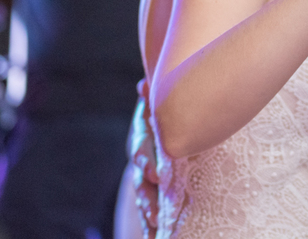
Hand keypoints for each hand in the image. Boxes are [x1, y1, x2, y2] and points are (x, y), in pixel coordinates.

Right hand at [129, 79, 159, 237]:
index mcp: (144, 138)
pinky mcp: (154, 191)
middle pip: (141, 182)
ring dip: (150, 215)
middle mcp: (142, 161)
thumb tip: (143, 85)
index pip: (142, 151)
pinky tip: (155, 237)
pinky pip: (151, 210)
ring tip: (156, 231)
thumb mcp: (160, 102)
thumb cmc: (167, 108)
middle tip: (156, 212)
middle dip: (148, 198)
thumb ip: (152, 96)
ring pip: (144, 200)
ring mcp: (146, 178)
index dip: (147, 164)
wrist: (164, 120)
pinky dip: (152, 225)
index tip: (158, 175)